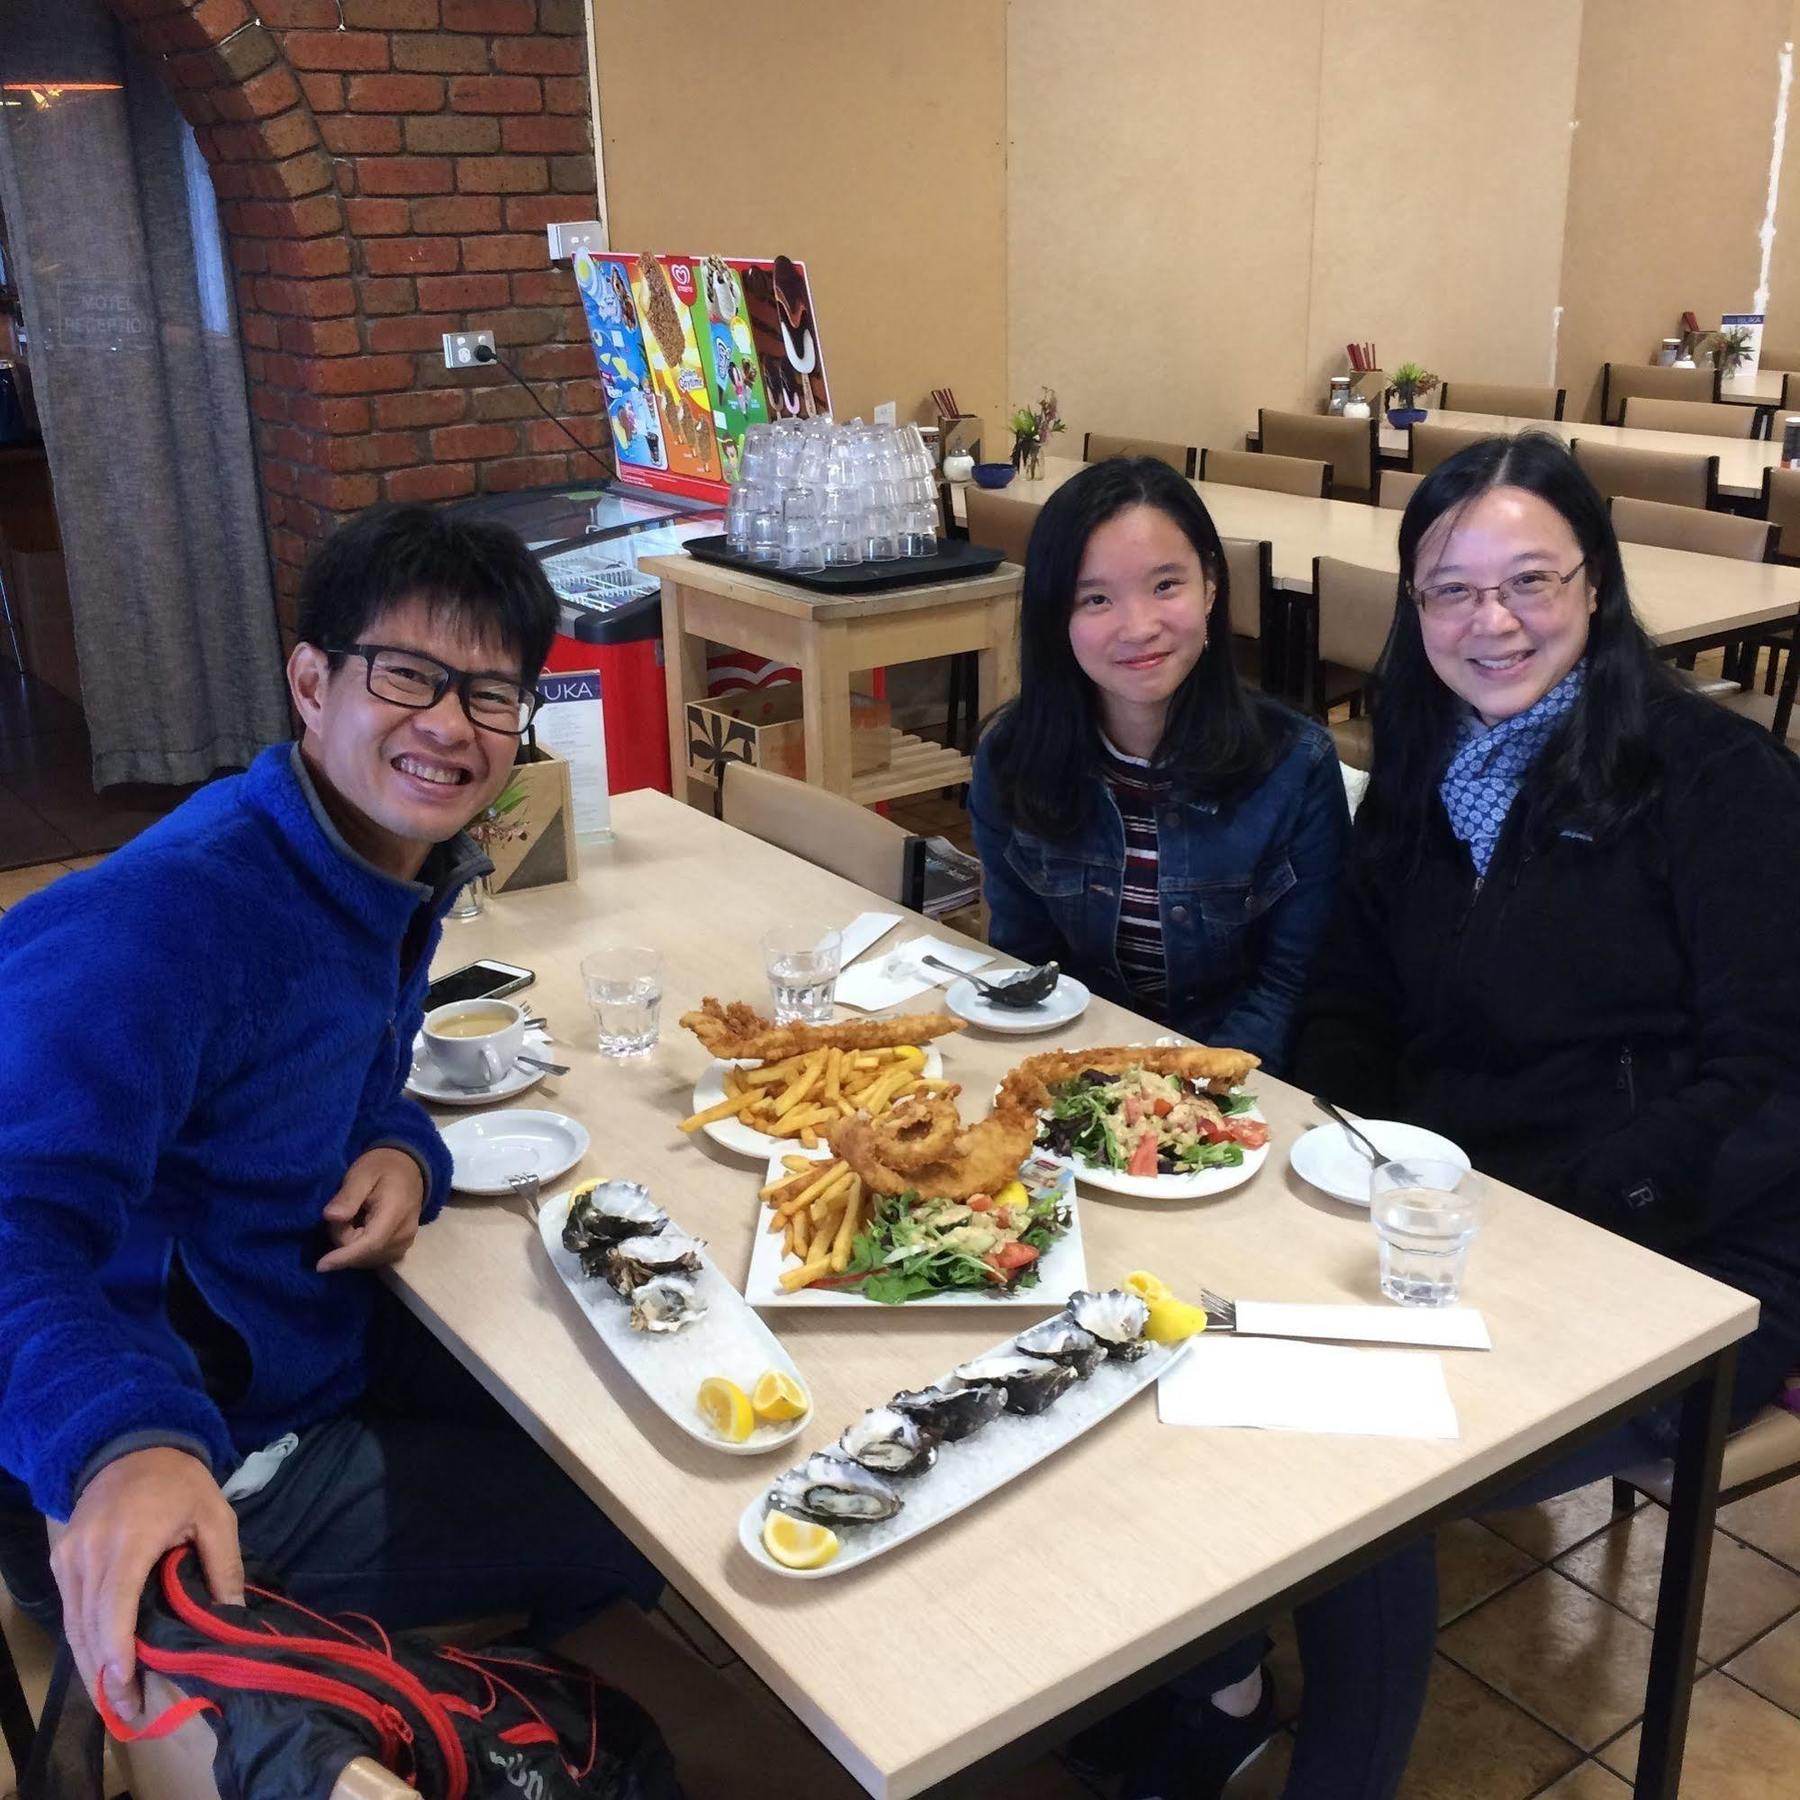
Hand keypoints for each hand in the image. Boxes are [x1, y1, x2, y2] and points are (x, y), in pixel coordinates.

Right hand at [51, 1447, 242, 1721]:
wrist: (132, 1444)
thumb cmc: (180, 1481)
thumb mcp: (216, 1515)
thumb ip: (224, 1566)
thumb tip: (232, 1618)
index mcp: (128, 1540)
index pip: (114, 1605)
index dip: (117, 1650)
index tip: (127, 1684)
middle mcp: (89, 1552)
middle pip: (88, 1626)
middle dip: (106, 1673)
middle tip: (129, 1709)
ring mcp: (69, 1557)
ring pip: (74, 1624)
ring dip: (91, 1663)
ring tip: (117, 1698)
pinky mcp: (62, 1560)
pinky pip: (70, 1609)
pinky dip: (84, 1640)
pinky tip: (103, 1663)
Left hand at [318, 1147, 424, 1271]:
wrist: (409, 1167)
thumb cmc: (382, 1167)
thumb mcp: (361, 1173)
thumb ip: (348, 1196)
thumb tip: (330, 1217)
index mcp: (395, 1213)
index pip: (369, 1243)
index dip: (344, 1257)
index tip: (320, 1266)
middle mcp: (404, 1234)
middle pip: (363, 1253)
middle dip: (344, 1239)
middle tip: (342, 1213)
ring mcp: (405, 1243)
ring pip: (368, 1259)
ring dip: (352, 1246)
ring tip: (355, 1219)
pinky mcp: (403, 1247)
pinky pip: (375, 1258)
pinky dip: (362, 1250)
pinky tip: (362, 1230)